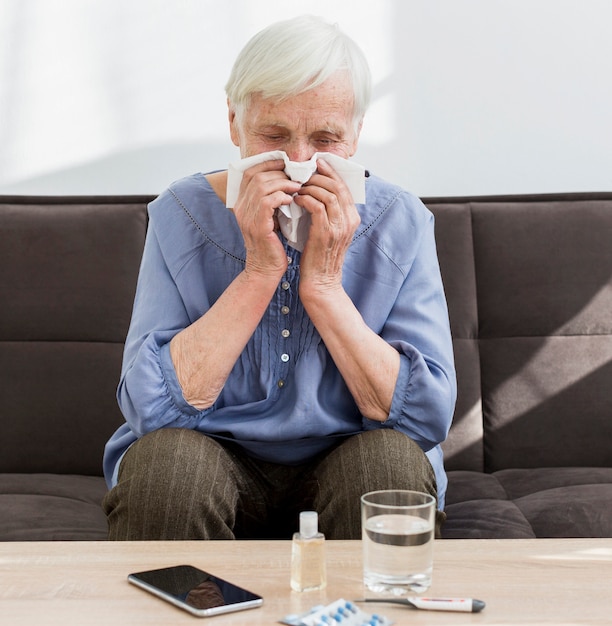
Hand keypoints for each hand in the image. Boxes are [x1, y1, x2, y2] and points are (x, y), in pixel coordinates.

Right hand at [232, 159, 301, 278]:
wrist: (266, 269)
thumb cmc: (272, 244)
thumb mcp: (270, 217)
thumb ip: (272, 200)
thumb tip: (288, 180)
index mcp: (242, 203)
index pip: (249, 173)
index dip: (267, 164)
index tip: (286, 163)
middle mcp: (240, 208)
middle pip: (256, 176)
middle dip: (278, 173)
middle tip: (296, 177)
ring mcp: (246, 216)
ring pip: (262, 185)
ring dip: (283, 183)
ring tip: (298, 187)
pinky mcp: (256, 225)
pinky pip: (267, 201)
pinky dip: (281, 196)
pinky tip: (292, 200)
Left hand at [294, 158, 360, 295]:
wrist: (320, 282)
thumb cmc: (319, 257)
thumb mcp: (328, 232)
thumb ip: (328, 214)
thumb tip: (315, 193)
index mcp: (352, 219)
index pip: (344, 187)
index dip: (330, 173)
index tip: (317, 164)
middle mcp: (349, 220)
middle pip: (338, 186)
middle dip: (320, 175)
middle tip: (304, 171)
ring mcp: (339, 227)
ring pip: (328, 193)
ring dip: (311, 186)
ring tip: (298, 186)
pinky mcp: (326, 232)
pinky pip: (317, 206)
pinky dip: (306, 199)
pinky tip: (296, 199)